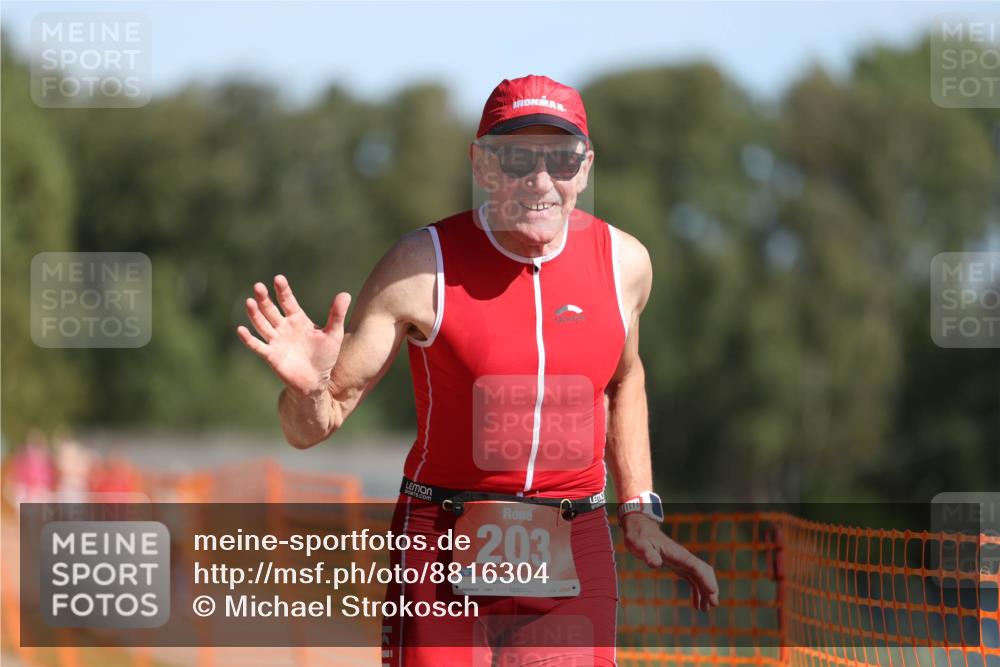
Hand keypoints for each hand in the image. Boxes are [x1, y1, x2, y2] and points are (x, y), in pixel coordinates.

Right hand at [237, 275, 350, 396]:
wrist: (317, 380)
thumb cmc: (324, 356)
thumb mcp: (333, 334)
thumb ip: (337, 314)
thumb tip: (345, 294)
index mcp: (297, 319)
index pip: (287, 301)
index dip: (282, 290)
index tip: (278, 278)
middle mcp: (284, 327)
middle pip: (270, 309)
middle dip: (264, 299)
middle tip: (258, 286)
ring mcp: (276, 341)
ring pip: (262, 324)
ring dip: (255, 314)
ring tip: (249, 301)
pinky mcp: (271, 355)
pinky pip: (257, 346)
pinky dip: (248, 339)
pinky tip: (241, 330)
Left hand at [620, 513, 719, 611]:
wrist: (640, 530)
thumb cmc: (639, 538)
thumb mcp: (640, 545)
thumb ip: (648, 554)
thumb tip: (655, 563)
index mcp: (678, 554)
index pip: (696, 566)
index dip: (705, 579)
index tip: (713, 592)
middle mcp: (684, 558)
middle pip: (703, 572)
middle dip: (709, 587)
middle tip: (713, 604)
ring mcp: (683, 562)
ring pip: (700, 577)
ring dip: (705, 592)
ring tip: (705, 609)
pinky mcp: (679, 566)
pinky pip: (693, 579)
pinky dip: (697, 591)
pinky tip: (697, 604)